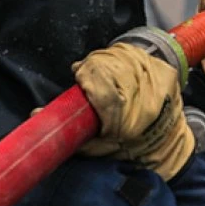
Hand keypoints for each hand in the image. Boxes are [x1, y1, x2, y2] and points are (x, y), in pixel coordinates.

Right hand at [57, 43, 193, 179]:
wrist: (168, 148)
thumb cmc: (133, 153)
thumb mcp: (99, 148)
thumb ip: (69, 132)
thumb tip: (36, 114)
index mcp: (129, 113)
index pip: (101, 78)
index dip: (84, 74)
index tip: (77, 75)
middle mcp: (146, 92)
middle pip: (109, 61)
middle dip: (94, 66)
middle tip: (88, 77)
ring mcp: (158, 78)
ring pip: (121, 52)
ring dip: (107, 60)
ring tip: (103, 74)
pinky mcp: (166, 70)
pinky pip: (137, 52)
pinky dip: (123, 57)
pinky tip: (120, 69)